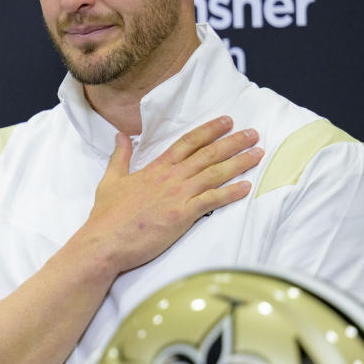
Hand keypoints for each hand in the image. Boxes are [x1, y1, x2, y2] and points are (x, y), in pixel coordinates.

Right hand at [80, 116, 262, 273]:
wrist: (105, 241)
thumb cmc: (107, 215)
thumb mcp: (111, 179)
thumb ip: (120, 156)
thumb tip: (121, 136)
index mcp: (156, 168)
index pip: (188, 142)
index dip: (209, 130)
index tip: (227, 121)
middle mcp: (171, 177)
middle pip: (208, 154)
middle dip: (233, 142)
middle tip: (253, 133)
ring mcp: (178, 196)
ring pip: (215, 173)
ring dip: (239, 162)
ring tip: (257, 153)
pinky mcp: (183, 216)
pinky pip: (212, 201)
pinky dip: (231, 193)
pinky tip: (246, 187)